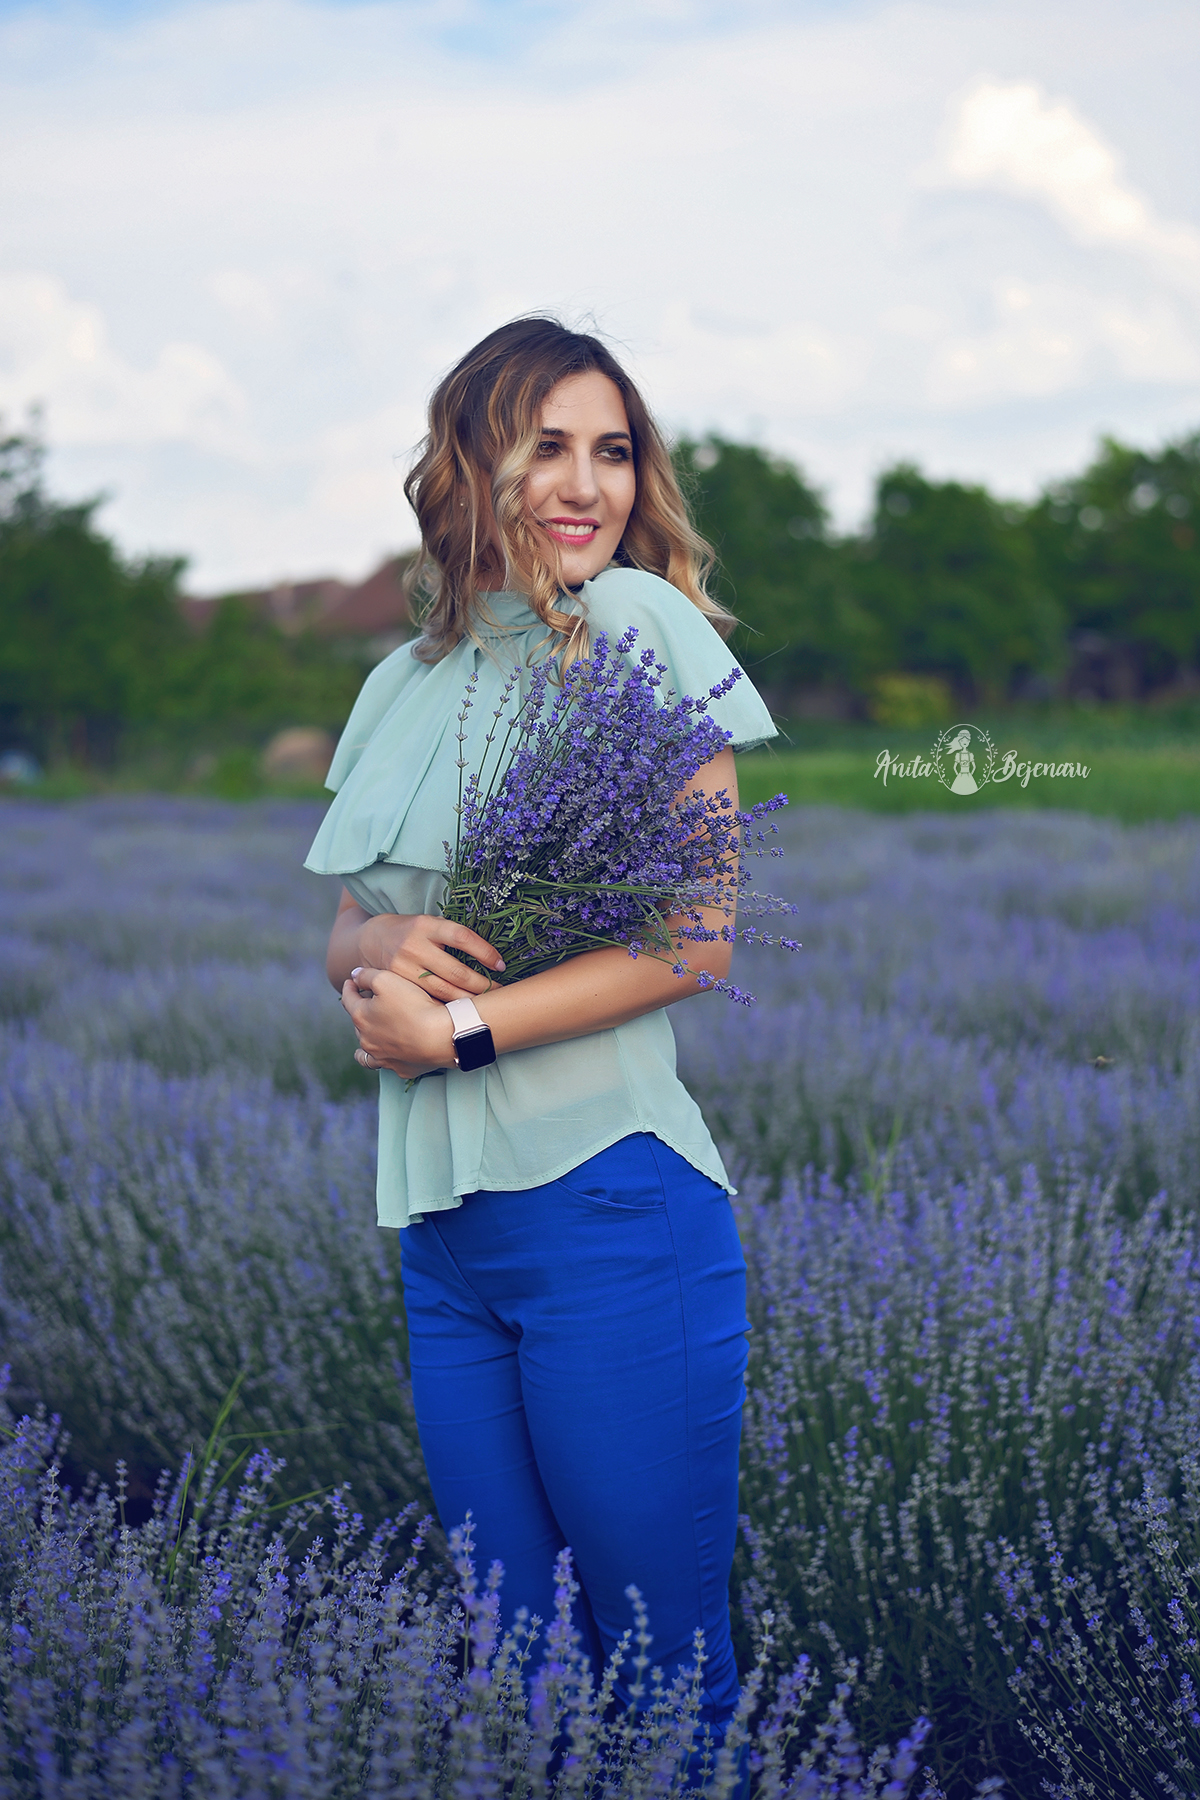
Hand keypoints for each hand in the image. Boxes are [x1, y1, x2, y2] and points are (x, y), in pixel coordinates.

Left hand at [342, 965, 456, 1079]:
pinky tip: (389, 1054)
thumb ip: (367, 976)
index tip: (351, 982)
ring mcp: (382, 1057)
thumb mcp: (387, 980)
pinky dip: (385, 1057)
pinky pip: (387, 1063)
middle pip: (358, 1023)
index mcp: (360, 1017)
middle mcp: (366, 1040)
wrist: (441, 1037)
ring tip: (369, 1034)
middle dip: (361, 1012)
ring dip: (367, 1039)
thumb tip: (354, 975)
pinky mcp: (400, 1068)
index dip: (349, 988)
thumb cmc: (414, 1006)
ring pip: (366, 1050)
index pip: (348, 999)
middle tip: (370, 1003)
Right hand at [355, 912, 504, 1002]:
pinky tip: (460, 1013)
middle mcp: (414, 945)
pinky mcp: (396, 984)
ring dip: (468, 1000)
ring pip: (442, 990)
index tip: (501, 965)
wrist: (369, 940)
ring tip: (486, 1004)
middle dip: (482, 984)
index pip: (462, 937)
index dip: (484, 952)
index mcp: (427, 925)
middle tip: (500, 991)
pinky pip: (426, 1000)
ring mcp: (403, 967)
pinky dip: (445, 1007)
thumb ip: (452, 936)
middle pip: (455, 970)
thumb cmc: (410, 931)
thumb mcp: (429, 923)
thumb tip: (488, 957)